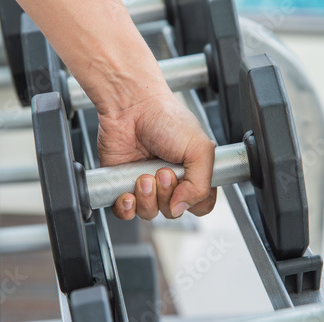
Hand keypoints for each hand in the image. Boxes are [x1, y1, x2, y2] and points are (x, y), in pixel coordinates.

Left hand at [97, 90, 216, 220]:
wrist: (130, 106)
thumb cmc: (165, 117)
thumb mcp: (200, 148)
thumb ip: (201, 185)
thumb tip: (181, 208)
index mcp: (193, 173)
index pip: (200, 205)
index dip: (192, 202)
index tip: (184, 185)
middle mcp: (170, 182)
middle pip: (173, 212)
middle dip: (166, 195)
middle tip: (161, 171)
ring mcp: (145, 185)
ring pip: (149, 213)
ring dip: (146, 198)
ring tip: (143, 175)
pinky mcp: (122, 185)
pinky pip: (125, 212)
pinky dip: (126, 208)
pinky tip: (128, 193)